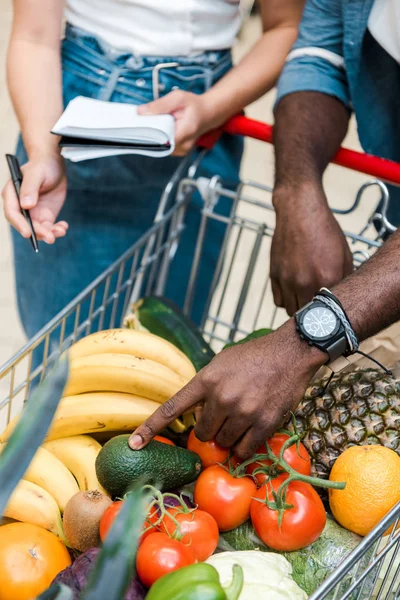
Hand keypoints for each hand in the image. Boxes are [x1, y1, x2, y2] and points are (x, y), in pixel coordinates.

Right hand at [2, 153, 67, 243]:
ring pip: (38, 229)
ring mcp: (33, 213)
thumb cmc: (42, 166)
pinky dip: (56, 229)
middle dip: (38, 233)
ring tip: (61, 231)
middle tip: (50, 237)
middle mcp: (20, 207)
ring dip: (49, 233)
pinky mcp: (45, 216)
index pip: (12, 213)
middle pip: (25, 225)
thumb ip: (30, 188)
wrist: (54, 166)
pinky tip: (64, 227)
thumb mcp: (36, 173)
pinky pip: (49, 227)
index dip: (19, 224)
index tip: (28, 233)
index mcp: (12, 195)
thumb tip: (25, 206)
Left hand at [129, 320, 325, 458]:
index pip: (172, 408)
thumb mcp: (221, 363)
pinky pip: (245, 449)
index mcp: (206, 379)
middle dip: (210, 430)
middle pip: (203, 434)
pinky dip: (244, 446)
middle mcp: (221, 397)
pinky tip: (251, 431)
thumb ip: (206, 386)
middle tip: (225, 416)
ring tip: (243, 417)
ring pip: (224, 443)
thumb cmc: (254, 356)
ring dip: (229, 438)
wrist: (290, 352)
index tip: (134, 444)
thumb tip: (195, 412)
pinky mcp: (264, 423)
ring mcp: (243, 412)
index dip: (151, 428)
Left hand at [138, 91, 218, 155]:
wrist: (208, 113)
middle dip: (149, 133)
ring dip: (154, 136)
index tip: (140, 125)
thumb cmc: (194, 105)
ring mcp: (181, 151)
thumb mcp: (178, 97)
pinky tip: (159, 129)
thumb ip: (160, 105)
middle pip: (159, 144)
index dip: (148, 133)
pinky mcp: (178, 152)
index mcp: (185, 132)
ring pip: (160, 147)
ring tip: (154, 124)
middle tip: (144, 122)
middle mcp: (184, 146)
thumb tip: (141, 112)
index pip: (161, 140)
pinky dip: (159, 139)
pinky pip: (164, 147)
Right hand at [271, 183, 353, 315]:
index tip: (330, 312)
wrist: (299, 212)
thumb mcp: (344, 255)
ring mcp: (287, 280)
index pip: (329, 310)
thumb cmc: (324, 230)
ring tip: (305, 298)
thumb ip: (345, 279)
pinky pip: (278, 300)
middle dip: (314, 314)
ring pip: (290, 311)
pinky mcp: (274, 275)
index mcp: (327, 278)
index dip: (330, 313)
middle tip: (318, 306)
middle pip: (308, 316)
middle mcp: (305, 282)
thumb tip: (343, 297)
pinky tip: (293, 290)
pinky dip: (286, 299)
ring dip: (298, 308)